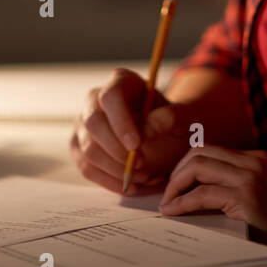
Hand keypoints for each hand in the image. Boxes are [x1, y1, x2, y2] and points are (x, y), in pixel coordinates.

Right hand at [69, 68, 192, 194]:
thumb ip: (173, 116)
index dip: (120, 122)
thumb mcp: (186, 116)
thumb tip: (149, 127)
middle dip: (116, 150)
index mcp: (122, 81)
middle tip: (141, 165)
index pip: (111, 97)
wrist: (166, 134)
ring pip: (87, 148)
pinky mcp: (80, 146)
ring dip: (114, 168)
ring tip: (142, 175)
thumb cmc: (174, 120)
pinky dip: (108, 181)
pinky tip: (131, 185)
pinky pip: (86, 167)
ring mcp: (84, 123)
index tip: (136, 145)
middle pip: (93, 122)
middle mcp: (96, 98)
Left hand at [158, 146, 266, 250]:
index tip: (176, 184)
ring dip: (176, 185)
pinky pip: (202, 194)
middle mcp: (254, 161)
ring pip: (197, 167)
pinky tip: (173, 211)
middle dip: (178, 172)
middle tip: (169, 193)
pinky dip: (182, 202)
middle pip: (200, 152)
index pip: (211, 149)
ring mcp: (251, 177)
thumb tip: (195, 186)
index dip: (187, 165)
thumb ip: (237, 182)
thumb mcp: (262, 192)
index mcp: (258, 157)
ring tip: (168, 202)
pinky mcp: (245, 197)